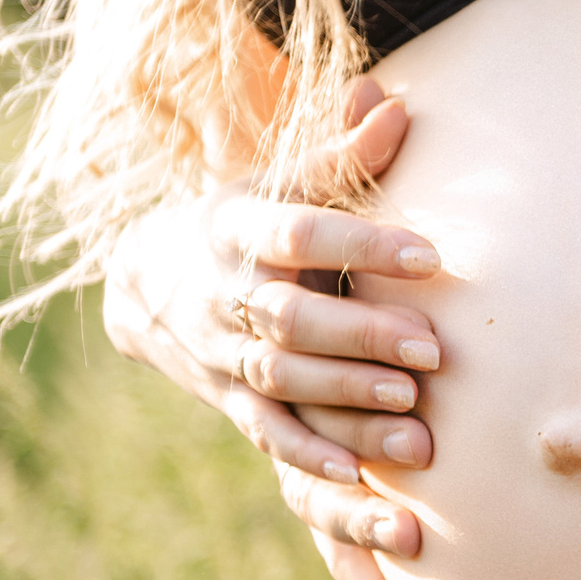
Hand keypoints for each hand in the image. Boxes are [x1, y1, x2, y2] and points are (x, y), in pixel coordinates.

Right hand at [100, 77, 441, 579]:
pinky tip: (358, 476)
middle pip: (294, 318)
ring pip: (284, 381)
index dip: (364, 242)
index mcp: (241, 227)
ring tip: (414, 414)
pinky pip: (267, 433)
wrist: (147, 278)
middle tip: (433, 350)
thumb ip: (343, 155)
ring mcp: (222, 351)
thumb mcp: (279, 179)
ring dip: (347, 400)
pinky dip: (309, 456)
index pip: (303, 232)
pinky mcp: (229, 399)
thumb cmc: (245, 221)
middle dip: (362, 335)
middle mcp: (227, 292)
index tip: (431, 252)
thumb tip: (395, 103)